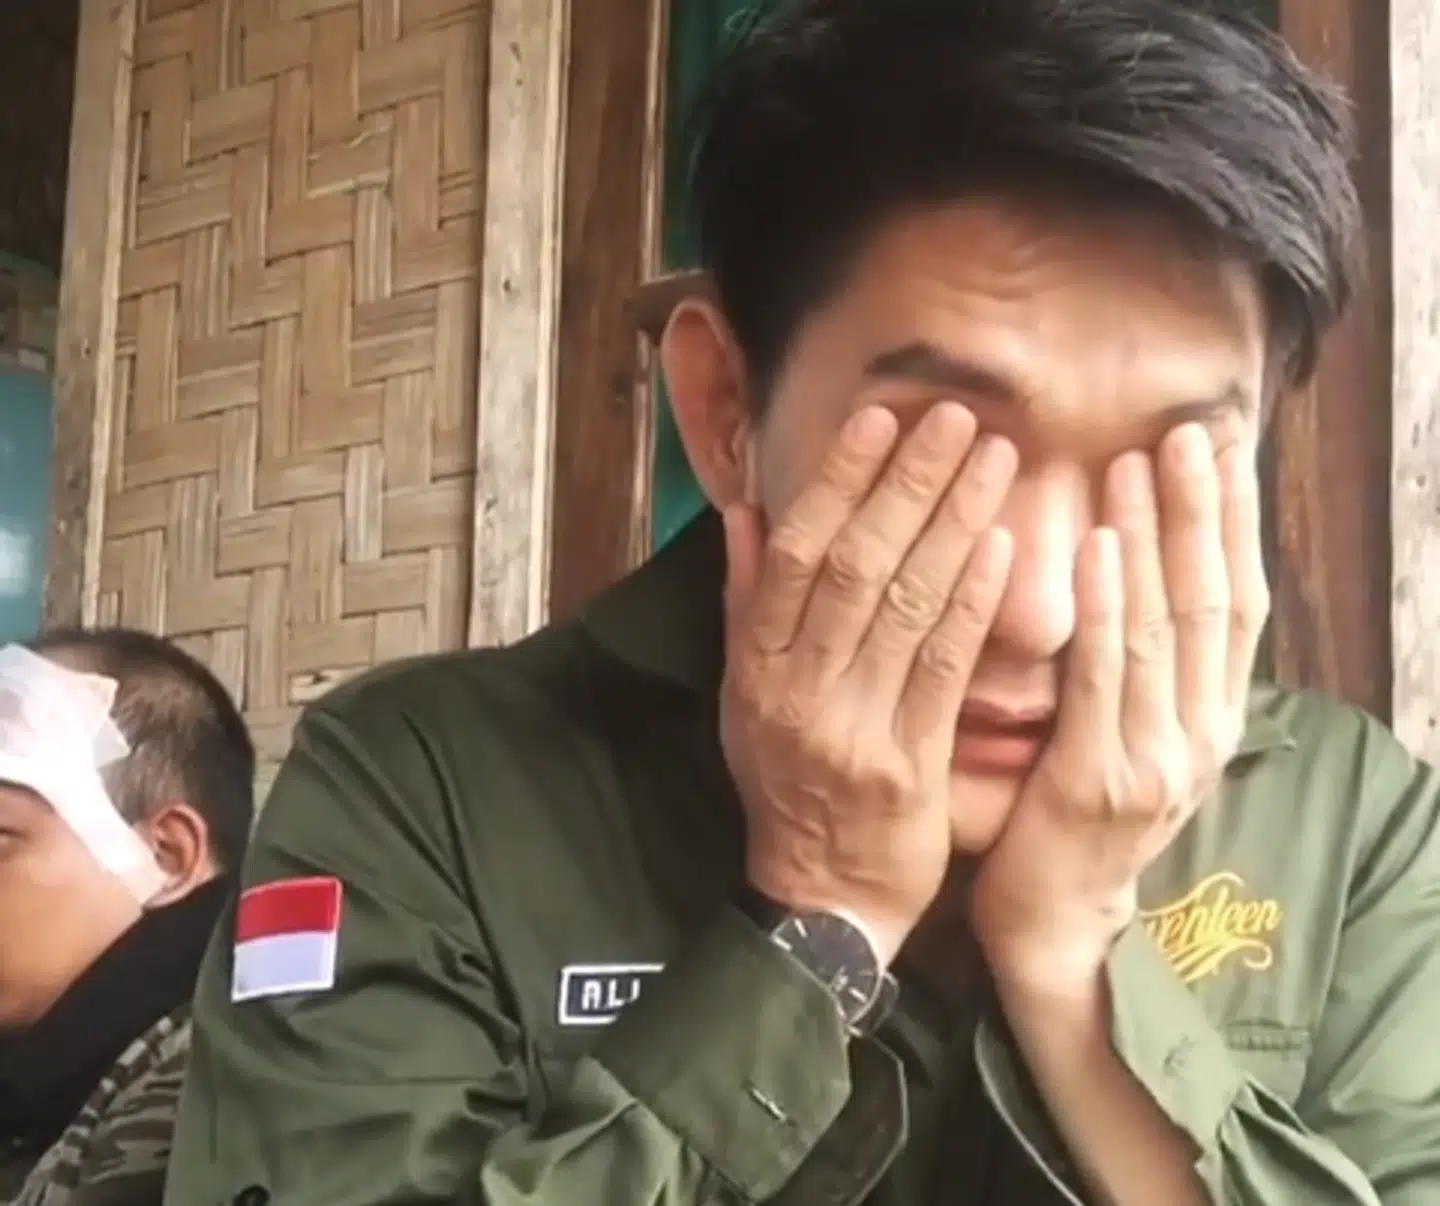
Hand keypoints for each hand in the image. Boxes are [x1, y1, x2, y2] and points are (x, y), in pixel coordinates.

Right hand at [722, 403, 1016, 963]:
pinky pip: (942, 670)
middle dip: (906, 484)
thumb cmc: (787, 787)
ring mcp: (851, 727)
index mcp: (755, 666)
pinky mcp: (908, 764)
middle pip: (853, 567)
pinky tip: (1003, 548)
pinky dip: (971, 604)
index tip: (878, 419)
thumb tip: (748, 513)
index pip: (795, 555)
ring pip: (903, 607)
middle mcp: (796, 688)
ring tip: (993, 458)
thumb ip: (747, 605)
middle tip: (954, 417)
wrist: (823, 899)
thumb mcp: (744, 697)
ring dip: (951, 524)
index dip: (836, 482)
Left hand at [970, 424, 1267, 990]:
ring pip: (1168, 627)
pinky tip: (1101, 546)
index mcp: (1210, 718)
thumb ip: (1148, 668)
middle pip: (1216, 601)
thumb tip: (1150, 575)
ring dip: (1159, 538)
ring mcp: (1158, 758)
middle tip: (1191, 432)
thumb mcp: (1134, 737)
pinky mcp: (1101, 778)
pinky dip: (1109, 606)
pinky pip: (1106, 676)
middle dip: (1206, 512)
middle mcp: (1201, 733)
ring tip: (1145, 462)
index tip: (1223, 447)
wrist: (1056, 925)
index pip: (1238, 602)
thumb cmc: (1079, 818)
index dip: (1235, 522)